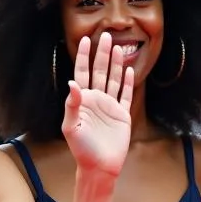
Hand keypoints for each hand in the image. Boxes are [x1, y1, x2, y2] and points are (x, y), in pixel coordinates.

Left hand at [61, 32, 133, 178]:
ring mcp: (109, 106)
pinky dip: (128, 82)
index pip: (81, 73)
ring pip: (113, 79)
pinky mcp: (122, 114)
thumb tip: (72, 84)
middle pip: (99, 71)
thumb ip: (71, 105)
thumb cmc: (81, 149)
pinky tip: (129, 69)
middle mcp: (95, 100)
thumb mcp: (71, 127)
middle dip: (101, 54)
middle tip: (105, 35)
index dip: (83, 57)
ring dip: (115, 64)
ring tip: (117, 47)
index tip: (85, 39)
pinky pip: (126, 94)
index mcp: (81, 101)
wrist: (99, 166)